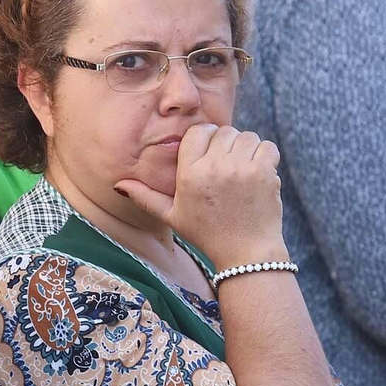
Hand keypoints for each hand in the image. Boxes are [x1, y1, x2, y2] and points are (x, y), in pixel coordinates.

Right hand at [114, 124, 286, 269]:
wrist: (245, 253)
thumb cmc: (207, 234)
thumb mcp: (172, 216)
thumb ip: (145, 197)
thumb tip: (119, 185)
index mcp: (190, 174)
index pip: (198, 132)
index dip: (205, 139)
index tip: (210, 154)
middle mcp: (214, 167)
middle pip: (223, 132)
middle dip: (226, 144)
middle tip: (227, 166)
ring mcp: (242, 168)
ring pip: (246, 136)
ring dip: (246, 149)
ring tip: (243, 170)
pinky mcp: (265, 173)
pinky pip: (267, 146)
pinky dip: (265, 156)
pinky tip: (258, 173)